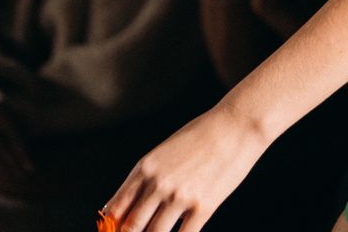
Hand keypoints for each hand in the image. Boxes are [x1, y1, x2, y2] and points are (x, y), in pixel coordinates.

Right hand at [0, 102, 33, 183]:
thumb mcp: (10, 108)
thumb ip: (21, 122)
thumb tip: (31, 138)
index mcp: (0, 113)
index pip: (13, 137)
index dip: (21, 153)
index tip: (30, 168)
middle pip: (1, 148)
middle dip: (12, 164)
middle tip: (21, 177)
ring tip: (9, 176)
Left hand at [102, 103, 267, 231]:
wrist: (236, 126)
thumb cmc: (201, 136)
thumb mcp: (165, 151)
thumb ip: (146, 177)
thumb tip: (128, 203)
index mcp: (145, 167)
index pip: (116, 207)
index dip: (111, 226)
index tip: (114, 231)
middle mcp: (158, 184)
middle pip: (131, 226)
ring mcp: (180, 197)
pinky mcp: (203, 206)